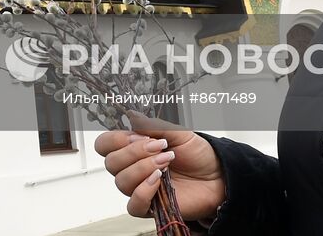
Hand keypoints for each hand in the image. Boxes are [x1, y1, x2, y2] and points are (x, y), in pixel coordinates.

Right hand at [94, 115, 224, 219]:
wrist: (217, 175)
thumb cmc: (197, 154)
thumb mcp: (178, 132)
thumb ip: (153, 125)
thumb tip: (131, 115)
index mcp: (133, 148)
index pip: (105, 145)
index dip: (116, 140)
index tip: (140, 136)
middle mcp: (132, 168)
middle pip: (111, 163)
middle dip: (134, 152)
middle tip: (159, 147)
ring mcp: (140, 188)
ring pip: (121, 182)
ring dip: (143, 168)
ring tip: (166, 162)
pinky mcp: (150, 207)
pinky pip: (133, 205)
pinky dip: (143, 191)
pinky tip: (159, 180)